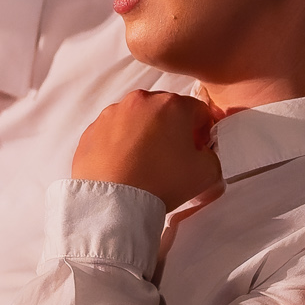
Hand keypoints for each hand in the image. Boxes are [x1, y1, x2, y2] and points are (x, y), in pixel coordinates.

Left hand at [71, 90, 220, 210]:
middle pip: (165, 111)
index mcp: (171, 105)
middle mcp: (140, 102)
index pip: (198, 111)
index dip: (202, 132)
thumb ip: (212, 157)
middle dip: (172, 130)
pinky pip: (113, 132)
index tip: (198, 148)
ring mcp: (113, 114)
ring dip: (145, 135)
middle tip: (172, 158)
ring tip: (145, 165)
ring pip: (137, 119)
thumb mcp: (205, 173)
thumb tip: (203, 155)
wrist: (114, 202)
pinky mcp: (92, 130)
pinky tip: (125, 167)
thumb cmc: (159, 183)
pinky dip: (121, 144)